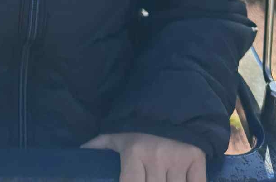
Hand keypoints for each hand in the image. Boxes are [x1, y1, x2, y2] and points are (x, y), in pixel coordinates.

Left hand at [81, 132, 205, 181]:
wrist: (170, 101)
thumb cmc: (139, 125)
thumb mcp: (117, 133)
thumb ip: (99, 145)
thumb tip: (78, 153)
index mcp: (133, 152)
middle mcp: (155, 157)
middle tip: (149, 179)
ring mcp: (177, 159)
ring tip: (161, 179)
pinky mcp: (196, 158)